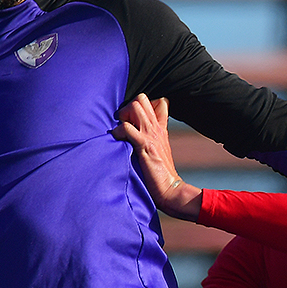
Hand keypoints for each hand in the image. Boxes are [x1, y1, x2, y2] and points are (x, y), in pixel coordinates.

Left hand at [112, 94, 201, 221]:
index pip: (158, 101)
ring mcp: (151, 135)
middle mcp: (156, 128)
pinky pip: (127, 128)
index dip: (143, 104)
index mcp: (160, 129)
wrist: (171, 189)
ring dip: (122, 115)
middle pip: (142, 98)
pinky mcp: (144, 145)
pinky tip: (115, 140)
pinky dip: (117, 132)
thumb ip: (151, 139)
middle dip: (128, 107)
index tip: (132, 117)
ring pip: (135, 106)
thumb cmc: (161, 174)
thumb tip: (133, 134)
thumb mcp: (159, 150)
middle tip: (122, 123)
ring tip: (120, 130)